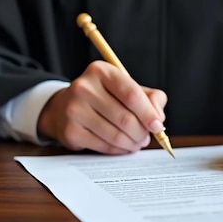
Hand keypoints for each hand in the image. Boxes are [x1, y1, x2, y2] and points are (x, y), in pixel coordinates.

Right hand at [37, 60, 166, 153]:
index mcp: (101, 71)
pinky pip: (104, 146)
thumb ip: (150, 97)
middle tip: (146, 137)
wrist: (65, 107)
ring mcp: (74, 110)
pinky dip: (118, 150)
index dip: (148, 113)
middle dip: (141, 133)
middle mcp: (84, 88)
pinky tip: (122, 146)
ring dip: (132, 144)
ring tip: (136, 143)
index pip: (131, 94)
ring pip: (115, 135)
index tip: (157, 125)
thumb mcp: (126, 88)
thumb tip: (158, 117)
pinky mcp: (70, 131)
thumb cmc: (103, 97)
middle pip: (125, 118)